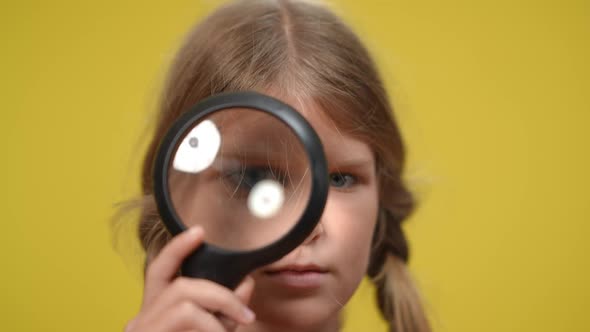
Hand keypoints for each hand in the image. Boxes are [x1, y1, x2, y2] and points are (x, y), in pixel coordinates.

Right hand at [124, 227, 255, 331]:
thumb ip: (222, 314)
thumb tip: (245, 286)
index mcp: (153, 316)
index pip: (159, 271)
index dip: (177, 248)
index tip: (199, 231)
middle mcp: (141, 321)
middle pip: (177, 283)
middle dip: (218, 292)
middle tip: (245, 314)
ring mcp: (142, 330)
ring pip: (184, 299)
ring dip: (217, 312)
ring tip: (232, 329)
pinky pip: (188, 317)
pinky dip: (212, 327)